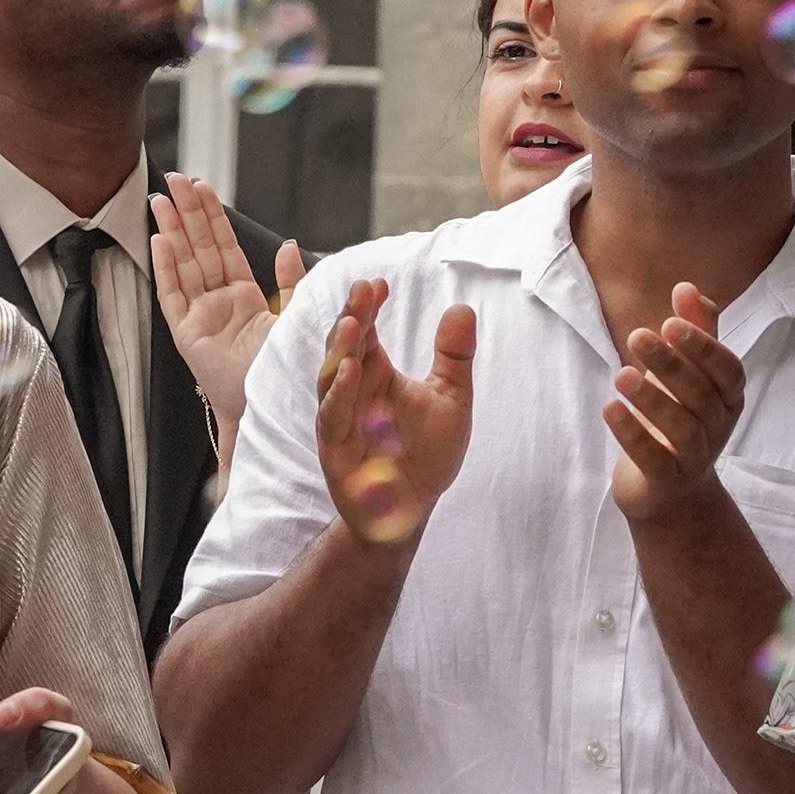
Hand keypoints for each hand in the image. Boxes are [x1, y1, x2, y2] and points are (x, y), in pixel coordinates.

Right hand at [149, 172, 304, 438]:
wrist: (273, 404)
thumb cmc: (284, 369)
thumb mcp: (295, 317)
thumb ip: (291, 281)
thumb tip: (289, 245)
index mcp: (244, 298)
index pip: (225, 248)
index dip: (213, 218)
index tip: (202, 187)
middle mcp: (218, 304)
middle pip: (199, 248)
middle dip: (188, 213)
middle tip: (174, 179)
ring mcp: (200, 317)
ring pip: (183, 264)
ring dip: (172, 230)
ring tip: (161, 198)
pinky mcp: (186, 335)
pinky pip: (173, 295)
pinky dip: (166, 267)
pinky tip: (159, 239)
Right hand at [313, 280, 475, 550]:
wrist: (411, 509)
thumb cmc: (427, 454)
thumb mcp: (451, 399)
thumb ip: (454, 356)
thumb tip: (463, 308)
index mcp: (375, 374)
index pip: (365, 332)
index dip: (367, 307)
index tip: (378, 283)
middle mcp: (352, 392)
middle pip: (343, 347)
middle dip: (351, 318)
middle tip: (363, 291)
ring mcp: (339, 420)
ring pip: (331, 379)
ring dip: (340, 351)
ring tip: (352, 323)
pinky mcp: (335, 450)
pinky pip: (333, 418)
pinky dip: (339, 395)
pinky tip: (351, 372)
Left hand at [605, 285, 743, 522]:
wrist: (672, 492)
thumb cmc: (682, 418)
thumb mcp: (690, 373)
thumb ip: (694, 332)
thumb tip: (686, 286)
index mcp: (728, 397)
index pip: (728, 370)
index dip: (703, 346)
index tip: (670, 320)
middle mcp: (718, 427)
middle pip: (701, 395)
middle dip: (671, 364)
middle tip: (637, 337)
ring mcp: (695, 458)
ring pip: (682, 427)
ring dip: (652, 399)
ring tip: (621, 375)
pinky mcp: (667, 482)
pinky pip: (654, 459)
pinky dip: (632, 435)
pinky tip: (609, 409)